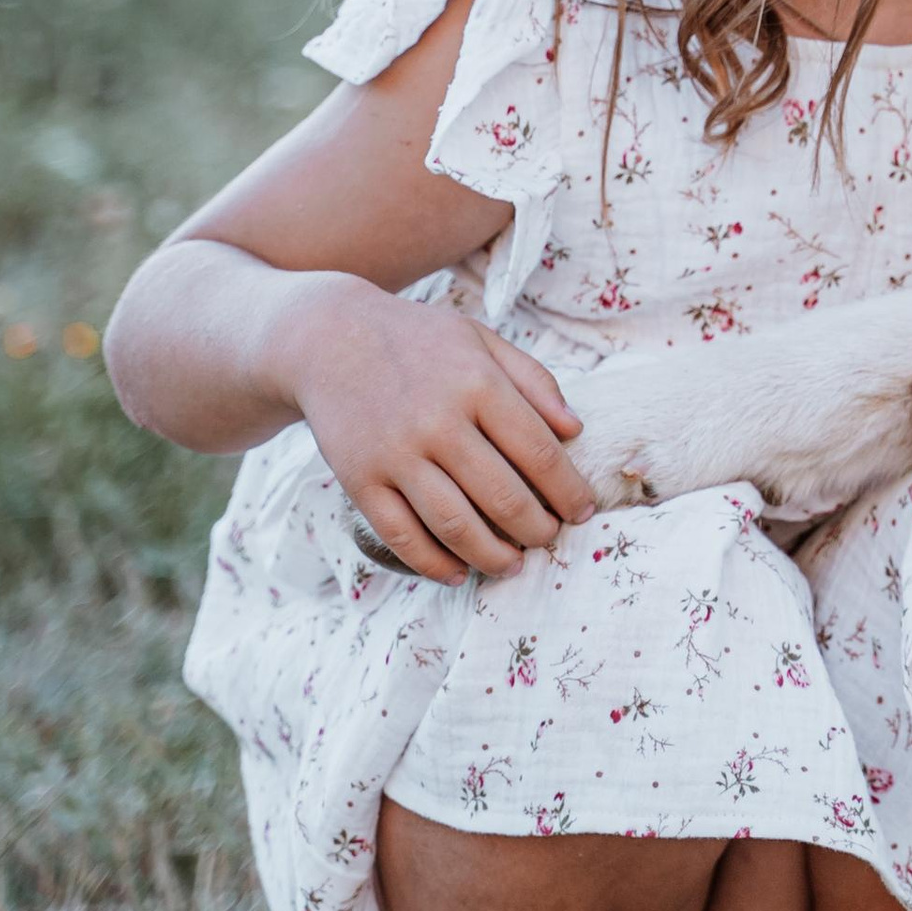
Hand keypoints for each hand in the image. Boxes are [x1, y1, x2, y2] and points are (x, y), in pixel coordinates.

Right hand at [273, 276, 595, 583]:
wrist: (328, 338)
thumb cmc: (419, 341)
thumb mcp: (481, 340)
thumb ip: (533, 381)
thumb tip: (575, 431)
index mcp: (477, 383)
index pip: (539, 452)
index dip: (568, 490)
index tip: (583, 511)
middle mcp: (437, 421)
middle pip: (502, 496)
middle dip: (536, 529)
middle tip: (550, 540)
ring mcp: (395, 454)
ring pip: (454, 524)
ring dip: (492, 556)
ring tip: (513, 566)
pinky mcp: (360, 480)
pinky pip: (402, 536)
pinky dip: (434, 564)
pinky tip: (458, 572)